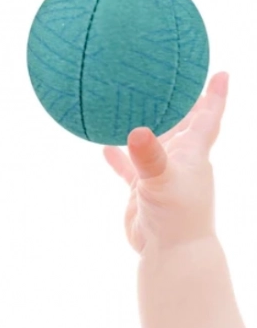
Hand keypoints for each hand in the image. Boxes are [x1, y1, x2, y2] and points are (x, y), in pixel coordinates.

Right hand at [103, 72, 228, 254]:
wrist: (172, 254)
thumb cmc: (177, 217)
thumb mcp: (163, 182)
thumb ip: (149, 157)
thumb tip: (135, 131)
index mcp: (193, 154)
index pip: (208, 118)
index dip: (215, 95)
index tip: (222, 73)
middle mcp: (179, 160)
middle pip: (182, 124)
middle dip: (180, 103)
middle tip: (170, 78)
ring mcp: (161, 174)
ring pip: (155, 143)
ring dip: (147, 126)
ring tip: (133, 105)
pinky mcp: (143, 189)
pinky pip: (130, 167)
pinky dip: (120, 157)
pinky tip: (105, 147)